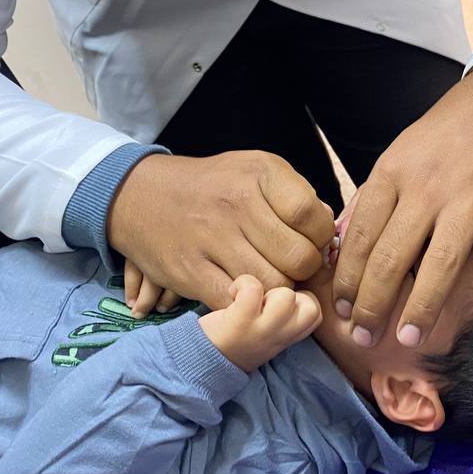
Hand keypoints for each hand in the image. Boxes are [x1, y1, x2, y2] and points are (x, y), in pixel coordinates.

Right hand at [107, 151, 333, 309]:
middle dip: (304, 270)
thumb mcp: (255, 170)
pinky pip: (238, 302)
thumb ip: (295, 197)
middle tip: (291, 266)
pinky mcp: (190, 271)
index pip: (314, 218)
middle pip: (299, 259)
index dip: (322, 239)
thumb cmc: (214, 186)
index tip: (310, 241)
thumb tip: (330, 233)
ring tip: (271, 279)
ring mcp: (212, 238)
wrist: (141, 195)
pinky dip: (250, 304)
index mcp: (260, 173)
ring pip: (274, 286)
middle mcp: (237, 203)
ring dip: (280, 290)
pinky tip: (247, 291)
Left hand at [199, 275, 322, 371]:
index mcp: (286, 338)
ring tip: (248, 298)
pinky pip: (253, 288)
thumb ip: (282, 316)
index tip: (278, 302)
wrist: (200, 364)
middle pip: (309, 305)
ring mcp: (261, 331)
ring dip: (266, 288)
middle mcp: (278, 338)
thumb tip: (289, 284)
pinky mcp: (240, 322)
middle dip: (290, 294)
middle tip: (265, 300)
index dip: (301, 299)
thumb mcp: (266, 334)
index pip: (316, 314)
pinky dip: (242, 283)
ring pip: (286, 296)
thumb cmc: (233, 340)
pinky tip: (233, 293)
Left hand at [333, 67, 472, 347]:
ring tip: (410, 336)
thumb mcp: (398, 155)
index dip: (348, 277)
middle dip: (374, 302)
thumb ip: (370, 199)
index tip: (339, 310)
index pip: (363, 235)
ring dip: (425, 301)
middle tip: (363, 338)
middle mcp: (429, 187)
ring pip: (445, 256)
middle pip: (396, 254)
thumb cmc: (446, 134)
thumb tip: (340, 243)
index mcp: (395, 174)